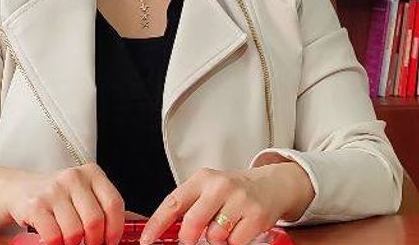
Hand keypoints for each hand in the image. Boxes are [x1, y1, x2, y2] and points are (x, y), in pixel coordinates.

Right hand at [4, 163, 125, 244]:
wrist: (18, 189)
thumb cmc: (57, 196)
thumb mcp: (83, 194)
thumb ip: (105, 207)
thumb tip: (137, 223)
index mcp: (92, 173)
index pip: (114, 204)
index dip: (116, 230)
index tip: (111, 242)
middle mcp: (73, 177)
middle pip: (95, 220)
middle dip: (95, 242)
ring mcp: (53, 190)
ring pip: (75, 231)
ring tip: (71, 242)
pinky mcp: (35, 205)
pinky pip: (54, 236)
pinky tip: (56, 241)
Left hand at [139, 164, 313, 244]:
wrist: (271, 185)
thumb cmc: (233, 192)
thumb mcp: (208, 190)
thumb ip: (189, 207)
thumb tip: (164, 232)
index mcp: (202, 179)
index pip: (173, 203)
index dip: (157, 224)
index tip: (147, 240)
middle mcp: (220, 186)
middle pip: (192, 223)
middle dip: (189, 238)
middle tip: (194, 238)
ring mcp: (239, 200)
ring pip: (214, 236)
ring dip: (217, 239)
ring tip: (225, 226)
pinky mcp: (256, 215)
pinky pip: (234, 242)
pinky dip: (234, 241)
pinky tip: (239, 228)